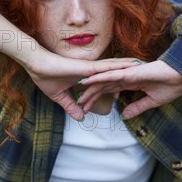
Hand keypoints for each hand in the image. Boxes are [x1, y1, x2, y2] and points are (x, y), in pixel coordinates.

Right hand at [23, 49, 137, 120]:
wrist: (35, 64)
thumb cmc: (45, 77)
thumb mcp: (60, 97)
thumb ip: (71, 106)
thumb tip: (81, 117)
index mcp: (86, 75)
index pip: (106, 77)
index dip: (119, 78)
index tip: (133, 79)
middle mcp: (91, 70)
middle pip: (114, 70)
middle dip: (130, 70)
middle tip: (146, 68)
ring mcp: (90, 68)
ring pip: (114, 67)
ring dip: (129, 66)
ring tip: (143, 65)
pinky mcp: (86, 68)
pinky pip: (105, 68)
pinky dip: (118, 67)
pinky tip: (129, 67)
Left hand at [78, 60, 181, 118]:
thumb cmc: (171, 85)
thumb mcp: (152, 102)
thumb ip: (137, 107)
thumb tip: (124, 116)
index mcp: (131, 83)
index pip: (109, 91)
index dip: (97, 99)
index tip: (87, 108)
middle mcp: (126, 77)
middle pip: (103, 87)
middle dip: (90, 96)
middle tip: (78, 105)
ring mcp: (127, 73)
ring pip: (103, 81)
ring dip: (90, 89)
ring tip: (78, 95)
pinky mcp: (129, 72)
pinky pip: (111, 75)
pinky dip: (98, 78)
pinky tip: (88, 81)